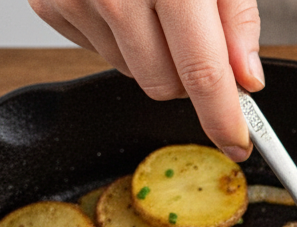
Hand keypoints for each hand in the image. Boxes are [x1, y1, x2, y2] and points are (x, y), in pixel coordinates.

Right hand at [28, 0, 262, 160]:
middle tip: (198, 38)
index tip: (238, 142)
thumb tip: (247, 80)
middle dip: (190, 77)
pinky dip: (118, 35)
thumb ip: (237, 20)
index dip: (223, 118)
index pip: (202, 74)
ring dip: (154, 54)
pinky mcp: (49, 1)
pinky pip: (97, 49)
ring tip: (156, 3)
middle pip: (165, 85)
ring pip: (132, 72)